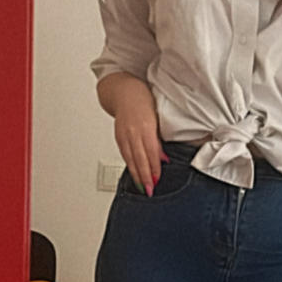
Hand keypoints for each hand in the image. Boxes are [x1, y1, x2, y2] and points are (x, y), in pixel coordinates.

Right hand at [105, 74, 167, 195]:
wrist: (123, 90)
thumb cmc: (142, 100)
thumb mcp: (156, 116)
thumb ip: (158, 139)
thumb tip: (163, 158)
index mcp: (145, 126)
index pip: (151, 152)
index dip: (154, 168)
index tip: (157, 180)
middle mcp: (132, 132)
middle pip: (139, 159)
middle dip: (144, 176)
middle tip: (149, 190)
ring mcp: (123, 134)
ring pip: (130, 159)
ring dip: (136, 174)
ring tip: (141, 187)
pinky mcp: (118, 136)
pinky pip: (124, 153)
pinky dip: (130, 165)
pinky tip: (134, 173)